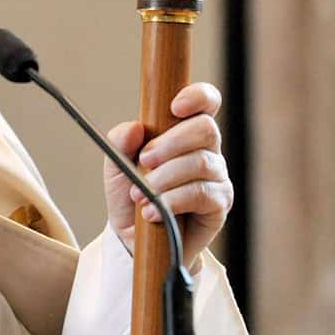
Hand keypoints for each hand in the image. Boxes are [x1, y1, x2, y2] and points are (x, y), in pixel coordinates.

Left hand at [102, 82, 232, 267]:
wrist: (133, 238)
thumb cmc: (130, 193)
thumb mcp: (116, 165)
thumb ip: (120, 142)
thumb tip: (135, 128)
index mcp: (184, 131)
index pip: (206, 101)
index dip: (197, 96)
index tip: (174, 107)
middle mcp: (207, 150)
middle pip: (206, 128)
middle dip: (170, 143)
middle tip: (144, 160)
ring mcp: (216, 177)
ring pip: (200, 162)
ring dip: (164, 177)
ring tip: (139, 195)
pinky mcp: (219, 205)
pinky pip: (201, 193)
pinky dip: (171, 200)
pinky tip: (151, 212)